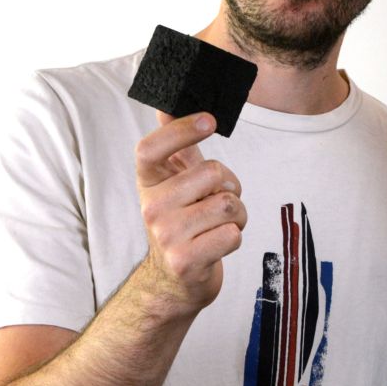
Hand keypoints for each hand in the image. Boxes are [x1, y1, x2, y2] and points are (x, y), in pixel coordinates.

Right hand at [131, 111, 245, 318]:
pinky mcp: (185, 261)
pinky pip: (233, 235)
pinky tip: (217, 245)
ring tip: (219, 225)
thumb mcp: (174, 182)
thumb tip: (165, 103)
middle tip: (218, 202)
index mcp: (148, 183)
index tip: (209, 119)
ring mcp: (166, 235)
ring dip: (238, 216)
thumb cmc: (181, 223)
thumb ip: (175, 146)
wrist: (173, 282)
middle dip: (231, 188)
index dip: (180, 129)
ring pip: (229, 205)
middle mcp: (152, 207)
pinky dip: (235, 238)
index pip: (151, 147)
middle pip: (213, 174)